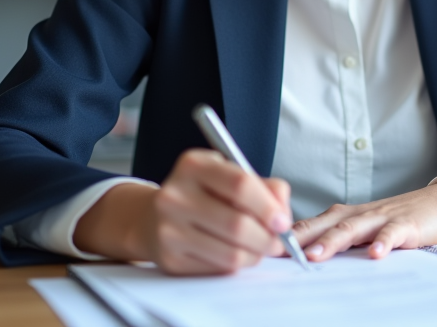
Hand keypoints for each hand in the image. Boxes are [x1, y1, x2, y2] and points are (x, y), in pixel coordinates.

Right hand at [73, 149, 292, 274]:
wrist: (153, 217)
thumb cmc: (203, 194)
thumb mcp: (229, 175)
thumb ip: (264, 187)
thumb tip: (283, 215)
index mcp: (193, 165)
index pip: (240, 185)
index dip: (268, 206)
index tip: (283, 221)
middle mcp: (175, 196)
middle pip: (237, 224)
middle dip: (268, 238)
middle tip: (278, 242)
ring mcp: (169, 230)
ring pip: (231, 254)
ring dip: (256, 255)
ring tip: (259, 248)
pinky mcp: (170, 259)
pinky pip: (218, 269)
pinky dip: (237, 265)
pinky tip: (236, 253)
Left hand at [291, 178, 436, 260]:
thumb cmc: (396, 218)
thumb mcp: (362, 228)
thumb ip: (336, 240)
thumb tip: (300, 257)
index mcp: (344, 216)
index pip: (311, 225)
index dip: (288, 236)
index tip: (262, 247)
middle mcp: (359, 214)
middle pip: (326, 225)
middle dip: (302, 239)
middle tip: (280, 252)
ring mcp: (382, 218)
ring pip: (353, 229)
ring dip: (332, 241)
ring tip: (315, 256)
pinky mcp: (406, 224)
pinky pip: (393, 233)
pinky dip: (384, 243)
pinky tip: (376, 254)